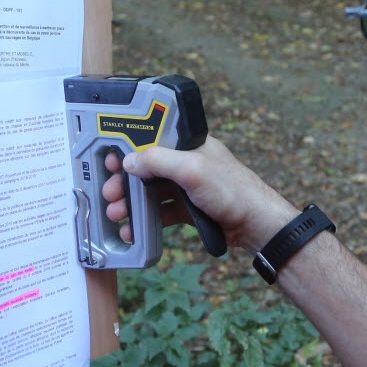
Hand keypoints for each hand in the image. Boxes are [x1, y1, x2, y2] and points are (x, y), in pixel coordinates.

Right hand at [101, 135, 295, 252]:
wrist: (256, 226)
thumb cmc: (233, 192)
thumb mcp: (193, 170)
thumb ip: (159, 161)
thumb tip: (129, 160)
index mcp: (190, 143)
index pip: (152, 137)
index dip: (128, 147)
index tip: (110, 159)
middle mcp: (187, 162)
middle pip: (147, 167)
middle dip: (125, 180)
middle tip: (109, 193)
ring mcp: (188, 186)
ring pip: (152, 191)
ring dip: (131, 201)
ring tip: (116, 214)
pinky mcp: (190, 208)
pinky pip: (161, 211)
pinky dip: (145, 219)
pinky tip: (133, 229)